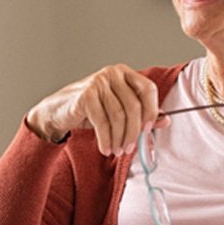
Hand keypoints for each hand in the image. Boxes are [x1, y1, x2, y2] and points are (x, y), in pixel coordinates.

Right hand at [26, 64, 165, 155]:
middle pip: (134, 105)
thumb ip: (142, 114)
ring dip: (120, 138)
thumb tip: (166, 120)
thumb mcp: (119, 110)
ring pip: (118, 116)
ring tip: (117, 151)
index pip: (148, 88)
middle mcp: (112, 73)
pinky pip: (102, 122)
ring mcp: (98, 82)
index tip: (149, 129)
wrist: (58, 111)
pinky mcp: (85, 95)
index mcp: (125, 73)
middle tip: (130, 148)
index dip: (152, 110)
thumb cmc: (92, 110)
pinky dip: (106, 139)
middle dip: (134, 131)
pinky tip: (106, 148)